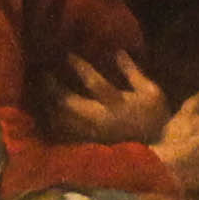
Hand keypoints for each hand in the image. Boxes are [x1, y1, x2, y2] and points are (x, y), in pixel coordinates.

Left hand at [43, 49, 172, 144]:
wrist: (158, 147)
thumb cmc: (155, 116)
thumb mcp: (151, 91)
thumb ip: (133, 72)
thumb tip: (118, 52)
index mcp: (118, 104)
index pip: (95, 84)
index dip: (80, 68)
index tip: (67, 55)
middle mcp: (101, 119)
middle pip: (70, 103)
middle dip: (54, 88)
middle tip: (44, 73)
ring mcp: (92, 133)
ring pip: (63, 120)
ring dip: (50, 104)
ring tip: (39, 90)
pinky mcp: (88, 143)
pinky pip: (65, 133)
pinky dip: (53, 122)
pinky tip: (46, 111)